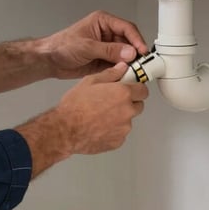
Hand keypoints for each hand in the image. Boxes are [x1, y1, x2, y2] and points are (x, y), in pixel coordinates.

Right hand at [16, 63, 148, 177]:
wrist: (65, 130)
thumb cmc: (74, 106)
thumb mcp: (90, 81)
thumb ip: (110, 74)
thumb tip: (121, 68)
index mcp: (123, 93)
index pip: (143, 90)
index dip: (136, 88)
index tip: (131, 89)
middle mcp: (127, 111)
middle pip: (138, 105)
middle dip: (129, 103)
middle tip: (112, 102)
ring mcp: (124, 128)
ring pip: (128, 120)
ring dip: (120, 117)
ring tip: (101, 116)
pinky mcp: (118, 141)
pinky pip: (120, 133)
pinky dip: (113, 130)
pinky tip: (99, 126)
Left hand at [39, 10, 148, 78]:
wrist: (49, 61)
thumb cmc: (61, 46)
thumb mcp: (87, 46)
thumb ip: (109, 50)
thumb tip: (129, 52)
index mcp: (103, 22)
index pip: (126, 28)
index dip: (136, 39)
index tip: (142, 50)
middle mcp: (107, 34)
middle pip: (129, 41)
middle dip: (135, 52)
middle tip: (141, 63)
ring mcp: (106, 48)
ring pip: (125, 54)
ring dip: (129, 62)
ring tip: (134, 70)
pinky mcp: (104, 60)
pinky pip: (118, 65)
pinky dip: (122, 70)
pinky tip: (125, 74)